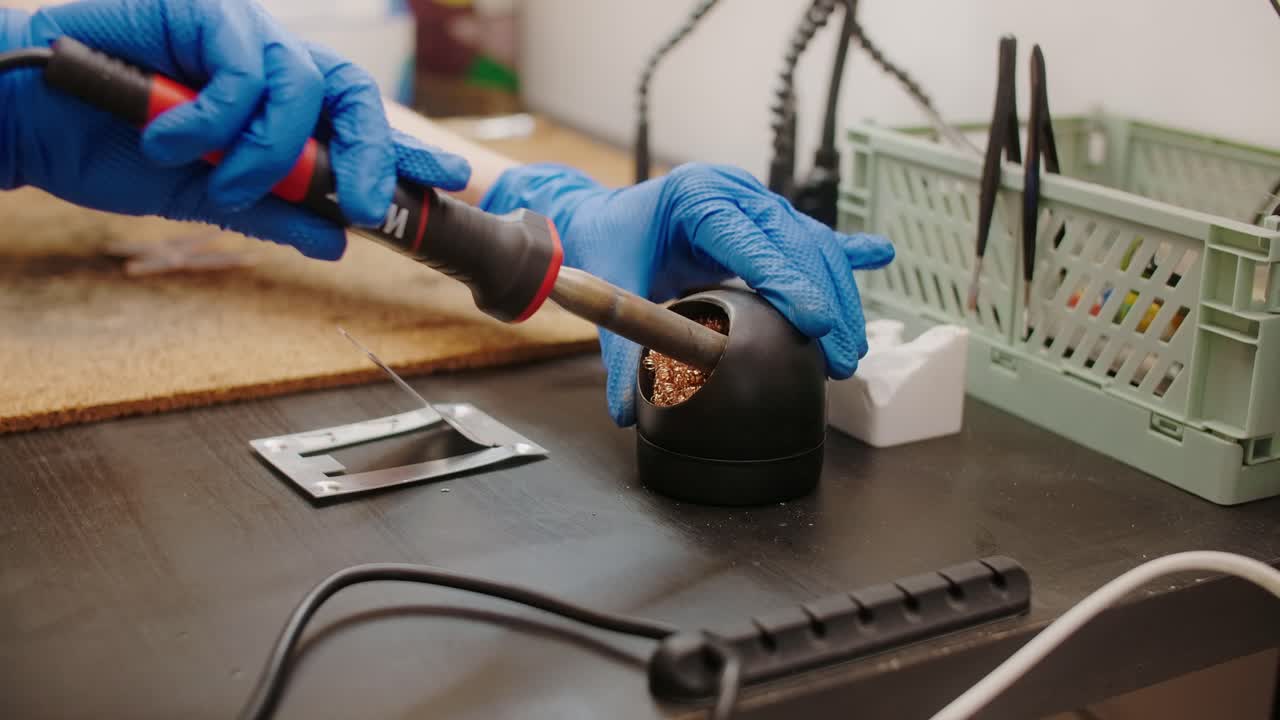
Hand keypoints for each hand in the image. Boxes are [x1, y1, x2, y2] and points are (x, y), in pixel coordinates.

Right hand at [0, 0, 469, 259]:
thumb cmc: (110, 149)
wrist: (28, 123)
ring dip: (265, 152)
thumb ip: (274, 212)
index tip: (448, 181)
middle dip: (370, 153)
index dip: (406, 150)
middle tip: (366, 202)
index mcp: (275, 104)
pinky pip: (241, 66)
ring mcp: (233, 32)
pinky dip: (216, 116)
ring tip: (215, 177)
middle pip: (351, 91)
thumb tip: (339, 239)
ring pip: (300, 86)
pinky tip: (174, 138)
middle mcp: (265, 63)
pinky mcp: (197, 9)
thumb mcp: (206, 197)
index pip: (356, 121)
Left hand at [480, 163, 893, 425]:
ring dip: (838, 293)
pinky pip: (813, 236)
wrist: (602, 216)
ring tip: (851, 347)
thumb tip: (626, 410)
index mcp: (697, 196)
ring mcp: (755, 201)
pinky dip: (846, 251)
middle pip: (797, 243)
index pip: (753, 240)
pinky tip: (881, 254)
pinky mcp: (765, 219)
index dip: (788, 281)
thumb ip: (620, 347)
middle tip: (843, 356)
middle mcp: (735, 192)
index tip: (817, 323)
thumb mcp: (613, 288)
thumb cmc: (609, 243)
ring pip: (813, 243)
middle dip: (827, 300)